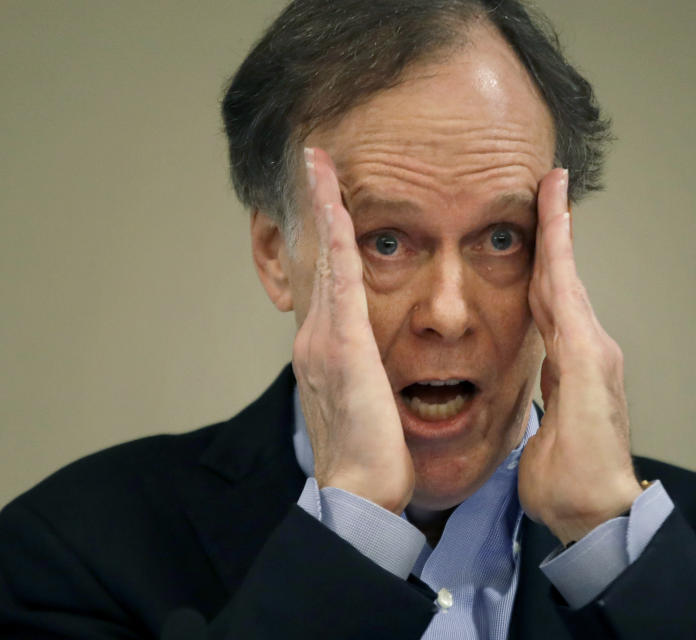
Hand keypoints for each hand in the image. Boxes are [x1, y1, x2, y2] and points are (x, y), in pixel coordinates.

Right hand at [293, 148, 413, 513]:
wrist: (361, 489)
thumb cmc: (374, 452)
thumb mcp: (367, 399)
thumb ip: (367, 369)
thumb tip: (376, 358)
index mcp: (328, 348)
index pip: (329, 278)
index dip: (328, 234)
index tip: (331, 197)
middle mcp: (318, 336)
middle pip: (320, 257)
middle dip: (319, 206)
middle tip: (316, 160)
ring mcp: (326, 339)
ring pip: (327, 260)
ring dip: (324, 209)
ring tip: (320, 165)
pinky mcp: (344, 348)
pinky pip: (342, 283)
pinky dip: (338, 241)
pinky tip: (339, 208)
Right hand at [518, 168, 642, 544]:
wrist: (593, 511)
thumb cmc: (579, 477)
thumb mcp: (573, 425)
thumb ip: (568, 374)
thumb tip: (562, 332)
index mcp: (585, 352)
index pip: (564, 280)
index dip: (557, 232)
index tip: (555, 188)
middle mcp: (586, 348)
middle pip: (563, 278)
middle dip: (555, 231)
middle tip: (548, 188)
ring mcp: (577, 362)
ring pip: (559, 296)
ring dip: (551, 257)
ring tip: (541, 224)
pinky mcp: (565, 379)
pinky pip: (553, 323)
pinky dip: (544, 293)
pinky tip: (535, 289)